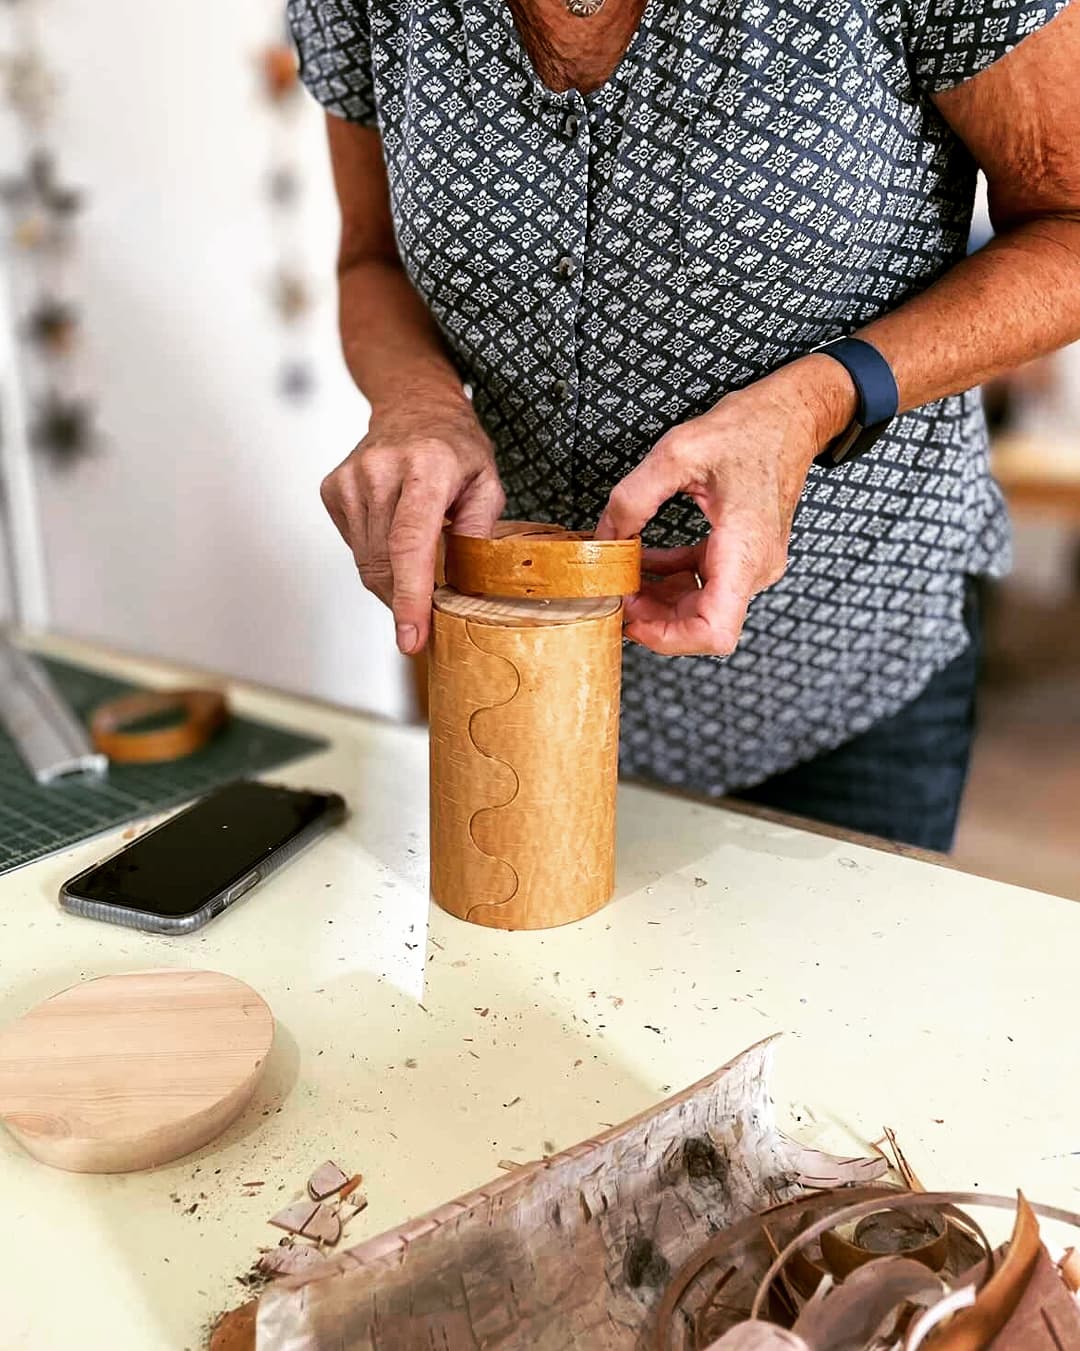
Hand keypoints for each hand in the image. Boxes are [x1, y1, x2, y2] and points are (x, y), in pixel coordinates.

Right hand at [320, 394, 504, 653]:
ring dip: (390, 578)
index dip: (410, 596)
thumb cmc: (455, 449)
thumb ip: (478, 532)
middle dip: (403, 599)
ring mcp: (350, 479)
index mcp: (426, 469)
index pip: (410, 544)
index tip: (411, 637)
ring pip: (365, 561)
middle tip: (425, 616)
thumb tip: (463, 584)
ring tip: (416, 561)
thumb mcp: (488, 484)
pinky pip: (353, 546)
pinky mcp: (333, 489)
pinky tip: (393, 533)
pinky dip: (375, 556)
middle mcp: (380, 471)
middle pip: (384, 562)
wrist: (413, 407)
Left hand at [594, 355, 856, 655]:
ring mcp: (754, 564)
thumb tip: (605, 537)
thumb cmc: (751, 430)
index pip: (715, 633)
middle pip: (701, 626)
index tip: (633, 618)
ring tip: (623, 575)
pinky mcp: (746, 555)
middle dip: (653, 618)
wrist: (792, 416)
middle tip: (615, 592)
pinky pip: (705, 584)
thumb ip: (633, 498)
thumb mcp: (678, 453)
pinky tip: (645, 561)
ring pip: (701, 608)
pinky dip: (672, 579)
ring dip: (659, 600)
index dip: (669, 639)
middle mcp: (755, 568)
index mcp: (744, 551)